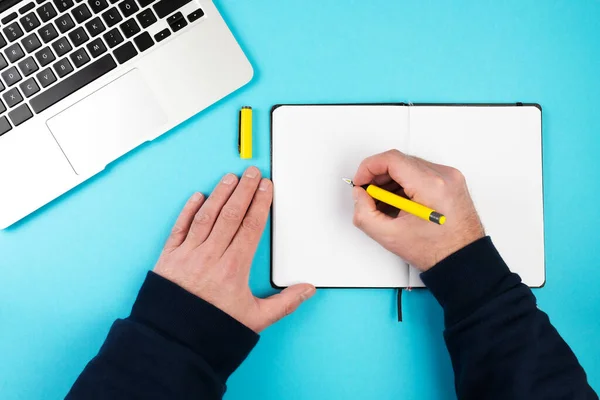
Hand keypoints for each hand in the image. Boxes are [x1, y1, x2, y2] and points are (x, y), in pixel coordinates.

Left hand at [154, 167, 315, 332]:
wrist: (174, 342)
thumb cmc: (213, 329)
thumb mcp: (255, 320)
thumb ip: (284, 303)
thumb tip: (308, 289)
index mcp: (233, 268)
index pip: (250, 226)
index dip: (260, 203)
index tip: (266, 187)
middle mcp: (210, 256)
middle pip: (230, 215)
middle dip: (243, 190)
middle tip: (252, 173)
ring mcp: (188, 254)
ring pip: (206, 216)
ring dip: (219, 194)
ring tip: (229, 178)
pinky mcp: (169, 258)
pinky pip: (179, 228)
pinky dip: (188, 210)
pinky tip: (197, 196)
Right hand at [352, 150, 484, 270]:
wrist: (463, 260)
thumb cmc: (437, 251)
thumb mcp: (390, 236)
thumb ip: (364, 214)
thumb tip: (359, 195)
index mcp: (431, 186)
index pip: (391, 159)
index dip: (368, 168)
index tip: (360, 182)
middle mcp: (444, 176)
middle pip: (400, 161)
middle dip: (378, 176)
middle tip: (368, 194)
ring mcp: (450, 177)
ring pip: (409, 165)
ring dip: (391, 180)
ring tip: (384, 203)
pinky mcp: (451, 181)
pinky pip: (421, 173)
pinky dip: (405, 184)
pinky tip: (399, 202)